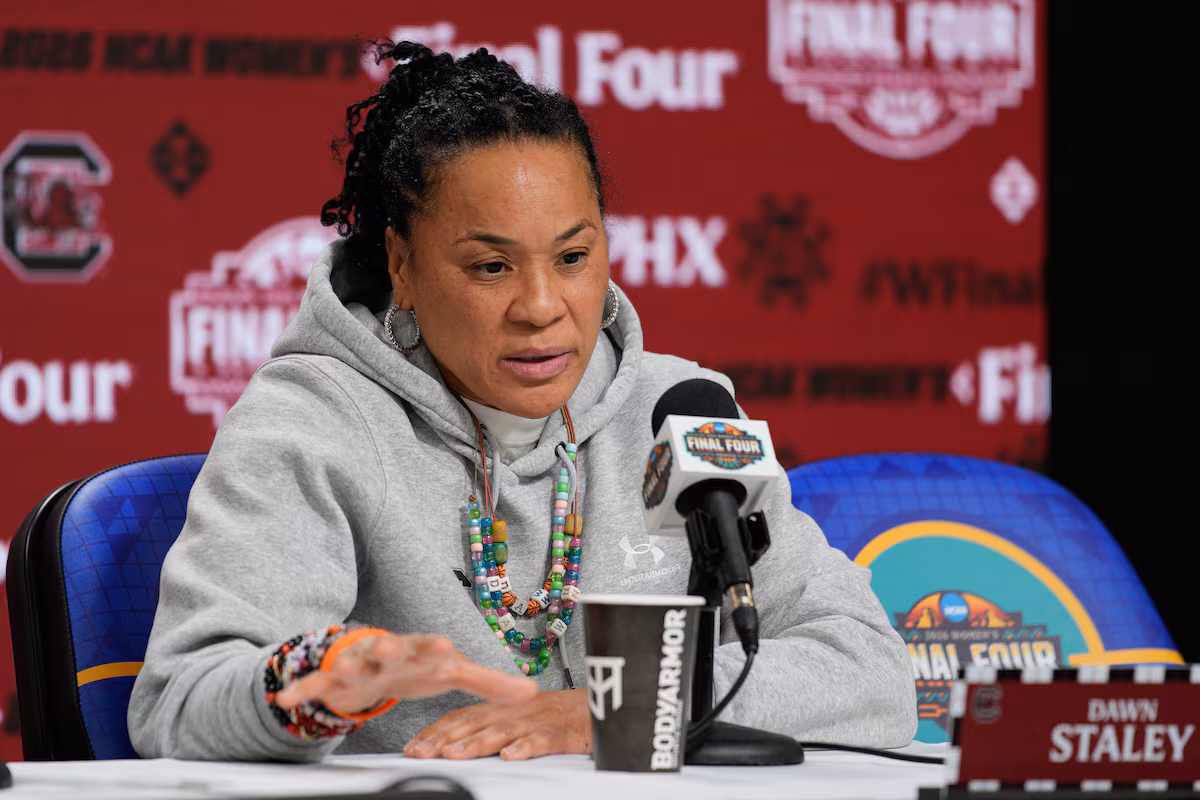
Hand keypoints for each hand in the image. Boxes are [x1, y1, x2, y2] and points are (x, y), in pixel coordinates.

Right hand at [273, 632, 537, 715]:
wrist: (373, 659)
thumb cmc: (417, 665)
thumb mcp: (451, 675)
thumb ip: (488, 683)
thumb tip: (532, 692)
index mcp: (417, 650)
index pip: (429, 646)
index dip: (436, 647)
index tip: (446, 645)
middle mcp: (387, 652)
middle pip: (391, 649)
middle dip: (393, 648)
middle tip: (391, 648)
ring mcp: (358, 665)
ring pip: (352, 663)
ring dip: (347, 665)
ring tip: (342, 667)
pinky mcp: (332, 680)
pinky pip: (313, 685)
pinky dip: (299, 690)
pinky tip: (285, 698)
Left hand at [404, 688, 591, 759]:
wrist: (602, 704)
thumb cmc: (558, 715)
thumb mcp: (518, 719)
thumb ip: (490, 729)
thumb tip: (454, 746)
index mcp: (502, 707)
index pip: (462, 716)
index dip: (436, 731)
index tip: (413, 747)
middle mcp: (515, 711)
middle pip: (476, 722)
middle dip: (445, 738)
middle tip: (422, 752)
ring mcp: (537, 720)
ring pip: (502, 730)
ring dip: (476, 742)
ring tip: (454, 754)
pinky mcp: (561, 732)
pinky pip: (542, 739)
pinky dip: (526, 746)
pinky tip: (511, 755)